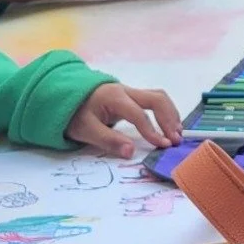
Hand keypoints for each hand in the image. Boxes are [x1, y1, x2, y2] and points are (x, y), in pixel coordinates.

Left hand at [66, 84, 182, 157]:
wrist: (65, 97)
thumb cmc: (75, 115)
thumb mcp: (85, 130)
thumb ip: (108, 140)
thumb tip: (131, 152)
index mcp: (114, 97)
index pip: (138, 114)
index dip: (152, 130)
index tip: (163, 145)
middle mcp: (126, 91)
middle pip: (156, 98)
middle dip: (169, 119)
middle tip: (176, 139)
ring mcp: (131, 91)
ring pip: (159, 97)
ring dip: (171, 114)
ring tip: (177, 133)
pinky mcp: (133, 96)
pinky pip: (155, 100)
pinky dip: (166, 111)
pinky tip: (170, 125)